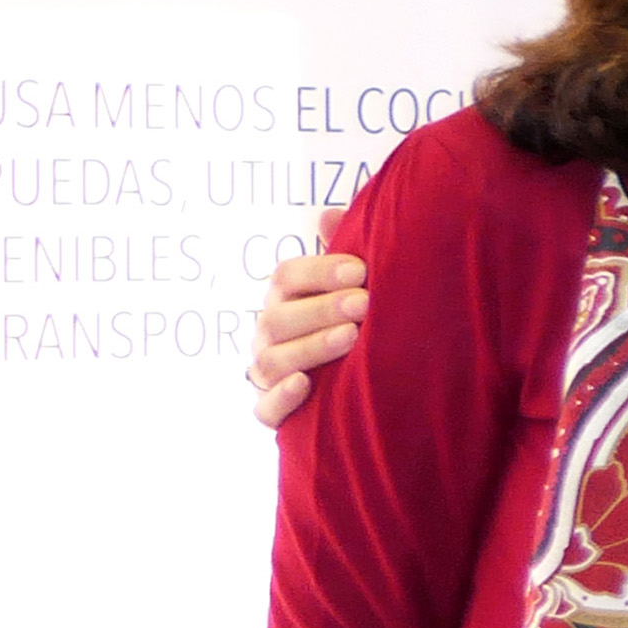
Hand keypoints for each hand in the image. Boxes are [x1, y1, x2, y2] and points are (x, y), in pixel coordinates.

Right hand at [250, 207, 363, 427]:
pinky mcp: (273, 412)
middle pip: (278, 318)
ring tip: (351, 337)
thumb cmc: (354, 323)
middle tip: (364, 304)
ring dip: (311, 347)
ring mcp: (266, 373)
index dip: (320, 272)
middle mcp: (269, 334)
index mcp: (286, 299)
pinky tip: (306, 385)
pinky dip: (281, 398)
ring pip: (270, 361)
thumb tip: (330, 215)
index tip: (361, 271)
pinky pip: (264, 409)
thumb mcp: (353, 289)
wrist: (357, 388)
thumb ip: (344, 254)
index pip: (287, 277)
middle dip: (322, 309)